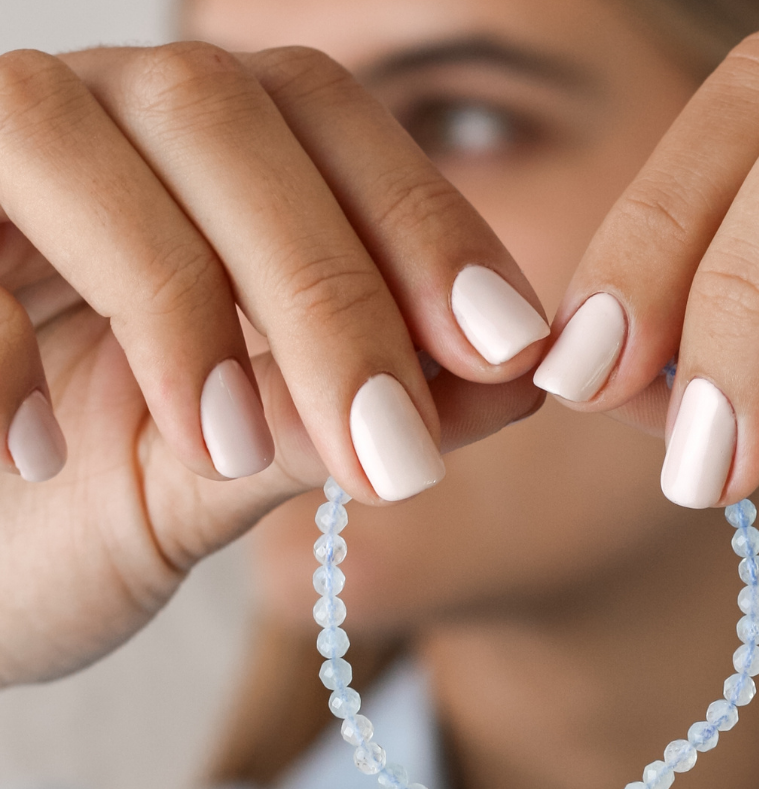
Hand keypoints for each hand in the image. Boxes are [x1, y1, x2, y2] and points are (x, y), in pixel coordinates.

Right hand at [0, 43, 547, 685]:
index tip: (509, 353)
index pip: (332, 127)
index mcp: (196, 167)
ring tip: (223, 449)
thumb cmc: (71, 511)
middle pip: (223, 114)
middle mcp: (91, 124)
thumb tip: (517, 382)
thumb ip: (340, 420)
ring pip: (72, 133)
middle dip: (326, 291)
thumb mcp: (220, 476)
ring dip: (175, 299)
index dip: (427, 224)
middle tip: (392, 453)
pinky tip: (37, 456)